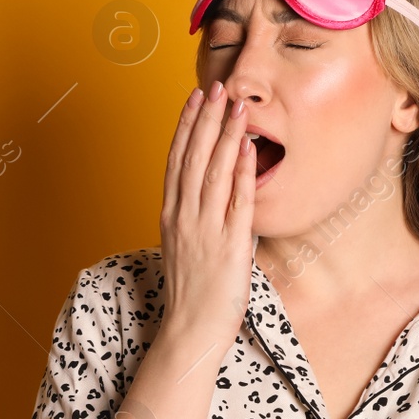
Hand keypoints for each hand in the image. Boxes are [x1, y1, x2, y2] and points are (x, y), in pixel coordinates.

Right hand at [159, 81, 255, 347]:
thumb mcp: (185, 246)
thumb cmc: (192, 292)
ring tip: (236, 106)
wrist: (191, 330)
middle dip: (205, 119)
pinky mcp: (229, 245)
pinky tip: (248, 147)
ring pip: (214, 172)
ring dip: (225, 135)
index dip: (185, 126)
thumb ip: (193, 217)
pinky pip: (237, 200)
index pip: (177, 159)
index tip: (193, 99)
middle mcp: (184, 216)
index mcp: (171, 215)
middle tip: (216, 87)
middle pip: (193, 157)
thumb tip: (208, 193)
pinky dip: (242, 171)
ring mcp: (205, 229)